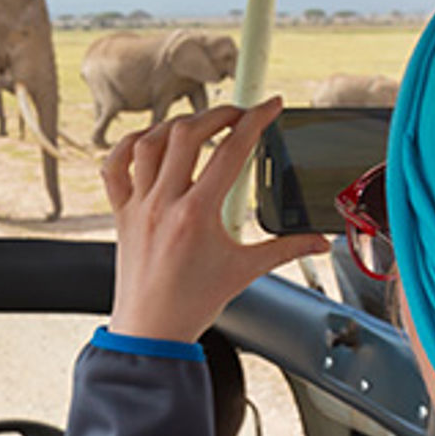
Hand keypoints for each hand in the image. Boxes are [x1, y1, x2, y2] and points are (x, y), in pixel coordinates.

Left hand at [104, 97, 326, 342]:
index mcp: (197, 213)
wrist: (152, 330)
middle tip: (239, 113)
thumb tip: (320, 242)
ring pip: (148, 143)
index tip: (270, 106)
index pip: (231, 151)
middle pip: (187, 133)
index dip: (256, 121)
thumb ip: (286, 250)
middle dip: (217, 114)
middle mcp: (163, 202)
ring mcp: (138, 205)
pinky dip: (128, 145)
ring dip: (175, 125)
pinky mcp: (120, 212)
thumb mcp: (246, 271)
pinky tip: (149, 138)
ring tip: (199, 124)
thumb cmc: (194, 303)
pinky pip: (114, 166)